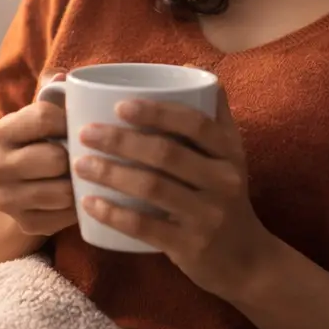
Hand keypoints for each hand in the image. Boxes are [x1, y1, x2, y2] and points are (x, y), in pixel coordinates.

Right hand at [0, 73, 77, 238]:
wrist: (20, 189)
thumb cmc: (43, 142)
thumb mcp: (44, 117)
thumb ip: (54, 95)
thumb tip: (64, 77)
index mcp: (2, 131)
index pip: (43, 117)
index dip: (71, 120)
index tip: (85, 123)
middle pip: (54, 159)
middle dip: (78, 157)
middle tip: (91, 155)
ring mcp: (7, 198)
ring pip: (62, 192)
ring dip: (82, 185)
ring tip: (92, 176)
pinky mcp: (24, 223)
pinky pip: (65, 217)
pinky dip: (80, 208)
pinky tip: (84, 197)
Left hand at [74, 86, 275, 298]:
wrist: (248, 260)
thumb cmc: (226, 197)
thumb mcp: (231, 155)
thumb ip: (213, 114)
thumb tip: (187, 68)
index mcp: (229, 151)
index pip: (194, 123)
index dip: (156, 112)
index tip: (120, 106)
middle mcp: (223, 180)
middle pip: (166, 153)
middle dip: (120, 140)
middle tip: (85, 133)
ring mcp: (208, 215)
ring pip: (153, 187)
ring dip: (111, 173)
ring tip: (80, 164)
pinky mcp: (190, 246)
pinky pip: (146, 226)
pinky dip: (114, 213)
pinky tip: (89, 204)